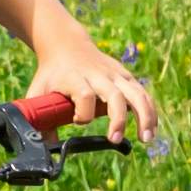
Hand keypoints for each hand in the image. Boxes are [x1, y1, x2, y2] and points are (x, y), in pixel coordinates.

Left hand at [34, 40, 157, 149]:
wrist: (66, 45)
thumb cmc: (52, 73)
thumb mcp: (38, 90)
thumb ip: (38, 116)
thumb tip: (42, 145)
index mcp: (75, 78)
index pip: (85, 95)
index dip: (83, 113)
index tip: (78, 121)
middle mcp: (98, 75)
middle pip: (114, 95)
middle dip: (117, 119)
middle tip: (114, 139)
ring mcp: (115, 74)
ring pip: (136, 94)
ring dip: (144, 116)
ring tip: (146, 139)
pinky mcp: (126, 76)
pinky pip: (143, 94)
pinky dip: (150, 111)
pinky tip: (152, 129)